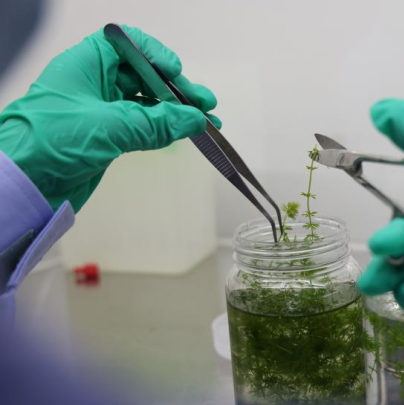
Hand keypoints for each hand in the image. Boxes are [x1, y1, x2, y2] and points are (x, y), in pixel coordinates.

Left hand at [0, 25, 220, 211]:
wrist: (21, 184)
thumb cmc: (47, 143)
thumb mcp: (108, 127)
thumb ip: (156, 123)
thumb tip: (193, 119)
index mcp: (86, 64)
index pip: (130, 46)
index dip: (156, 55)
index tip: (177, 73)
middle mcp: (94, 82)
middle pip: (145, 76)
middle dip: (176, 90)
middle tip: (205, 105)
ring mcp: (101, 110)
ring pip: (147, 103)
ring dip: (176, 113)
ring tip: (205, 123)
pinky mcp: (106, 136)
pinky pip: (143, 127)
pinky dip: (164, 130)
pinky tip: (183, 134)